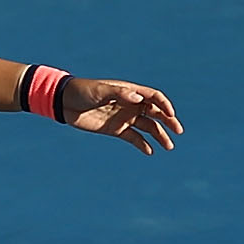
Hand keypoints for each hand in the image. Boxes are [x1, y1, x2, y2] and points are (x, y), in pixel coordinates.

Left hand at [58, 77, 182, 153]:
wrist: (65, 103)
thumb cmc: (83, 91)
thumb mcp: (100, 91)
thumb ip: (120, 94)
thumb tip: (138, 98)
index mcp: (130, 92)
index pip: (154, 97)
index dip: (165, 105)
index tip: (170, 115)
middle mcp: (130, 104)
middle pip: (156, 113)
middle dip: (168, 121)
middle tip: (178, 131)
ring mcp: (124, 117)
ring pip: (148, 127)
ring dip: (159, 136)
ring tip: (168, 147)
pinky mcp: (116, 130)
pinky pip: (133, 138)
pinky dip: (143, 144)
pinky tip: (150, 152)